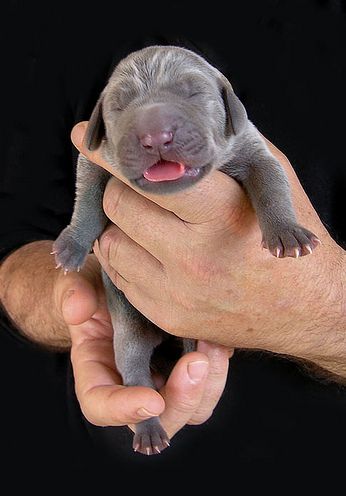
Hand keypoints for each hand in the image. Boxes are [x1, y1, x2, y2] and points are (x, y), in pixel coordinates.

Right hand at [54, 255, 231, 436]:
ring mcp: (162, 378)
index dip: (125, 411)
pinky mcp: (185, 365)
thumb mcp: (75, 287)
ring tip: (214, 345)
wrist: (117, 289)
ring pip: (192, 407)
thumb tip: (77, 309)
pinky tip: (218, 340)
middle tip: (197, 362)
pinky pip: (207, 383)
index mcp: (96, 375)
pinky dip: (218, 366)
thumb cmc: (93, 292)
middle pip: (159, 418)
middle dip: (182, 397)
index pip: (103, 407)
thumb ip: (71, 295)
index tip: (152, 400)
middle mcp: (132, 387)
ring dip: (209, 383)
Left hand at [71, 122, 344, 377]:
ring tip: (147, 221)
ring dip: (120, 226)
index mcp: (221, 212)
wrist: (308, 306)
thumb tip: (163, 130)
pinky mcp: (170, 317)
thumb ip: (218, 151)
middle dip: (121, 188)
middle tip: (136, 185)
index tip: (87, 138)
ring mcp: (179, 293)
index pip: (145, 175)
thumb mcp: (268, 180)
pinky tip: (150, 250)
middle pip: (118, 206)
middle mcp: (196, 257)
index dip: (110, 153)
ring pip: (110, 243)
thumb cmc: (286, 236)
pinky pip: (120, 278)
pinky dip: (127, 258)